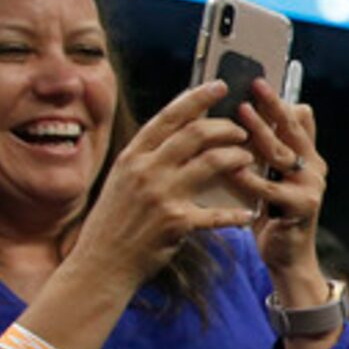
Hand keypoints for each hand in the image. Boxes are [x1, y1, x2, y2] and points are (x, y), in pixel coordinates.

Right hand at [60, 82, 259, 296]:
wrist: (100, 262)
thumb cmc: (116, 221)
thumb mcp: (122, 181)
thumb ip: (147, 158)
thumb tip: (178, 133)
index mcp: (132, 156)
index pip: (168, 117)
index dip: (196, 98)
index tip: (219, 86)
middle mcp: (145, 170)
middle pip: (195, 134)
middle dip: (226, 127)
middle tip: (243, 130)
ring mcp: (161, 195)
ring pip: (212, 162)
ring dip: (237, 157)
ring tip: (248, 159)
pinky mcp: (176, 222)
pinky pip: (217, 212)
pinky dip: (236, 212)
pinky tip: (248, 213)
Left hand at [231, 78, 326, 277]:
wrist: (286, 256)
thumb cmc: (272, 213)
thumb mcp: (268, 176)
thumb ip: (260, 150)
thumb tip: (238, 120)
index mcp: (306, 156)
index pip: (296, 120)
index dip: (278, 102)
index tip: (258, 81)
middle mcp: (313, 167)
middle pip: (293, 130)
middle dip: (273, 107)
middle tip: (254, 87)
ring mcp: (311, 186)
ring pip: (282, 154)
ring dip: (261, 133)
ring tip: (241, 116)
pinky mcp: (302, 207)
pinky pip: (271, 189)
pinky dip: (250, 177)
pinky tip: (233, 167)